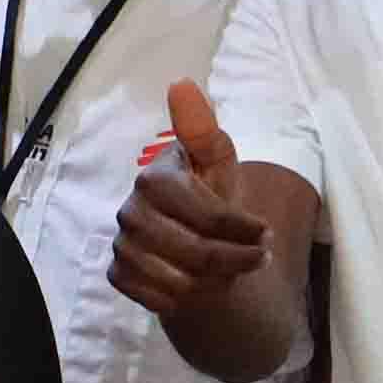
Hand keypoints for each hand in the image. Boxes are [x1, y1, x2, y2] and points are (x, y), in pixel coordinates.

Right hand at [105, 82, 268, 317]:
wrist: (186, 243)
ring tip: (230, 272)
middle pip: (197, 253)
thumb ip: (203, 130)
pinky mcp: (117, 274)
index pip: (209, 214)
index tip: (265, 233)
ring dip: (216, 283)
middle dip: (236, 260)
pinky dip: (187, 299)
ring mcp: (121, 244)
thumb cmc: (206, 198)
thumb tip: (181, 83)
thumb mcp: (216, 163)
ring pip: (180, 282)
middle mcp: (131, 210)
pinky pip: (158, 299)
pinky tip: (200, 286)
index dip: (243, 228)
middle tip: (257, 258)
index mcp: (155, 177)